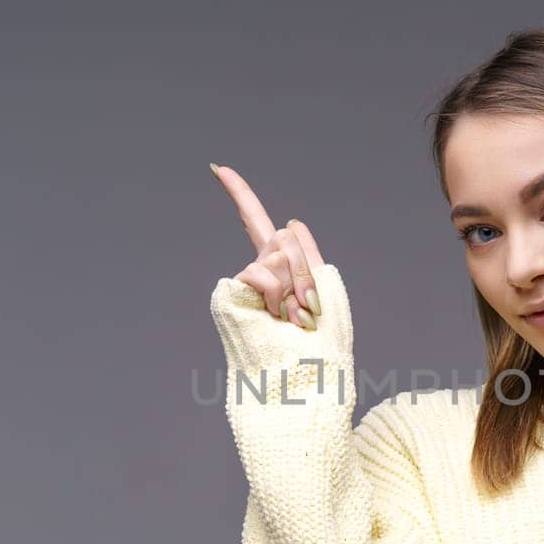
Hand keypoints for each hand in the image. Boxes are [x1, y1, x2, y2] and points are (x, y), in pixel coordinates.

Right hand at [211, 163, 326, 328]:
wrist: (305, 374)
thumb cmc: (320, 344)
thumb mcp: (325, 289)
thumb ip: (307, 252)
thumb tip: (289, 222)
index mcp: (281, 267)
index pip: (256, 222)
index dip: (238, 194)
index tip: (219, 168)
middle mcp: (258, 270)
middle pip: (286, 236)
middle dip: (306, 269)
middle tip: (308, 310)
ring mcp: (244, 281)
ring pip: (278, 253)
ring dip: (295, 287)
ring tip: (293, 319)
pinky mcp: (232, 291)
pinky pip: (261, 270)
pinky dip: (276, 292)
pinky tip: (273, 316)